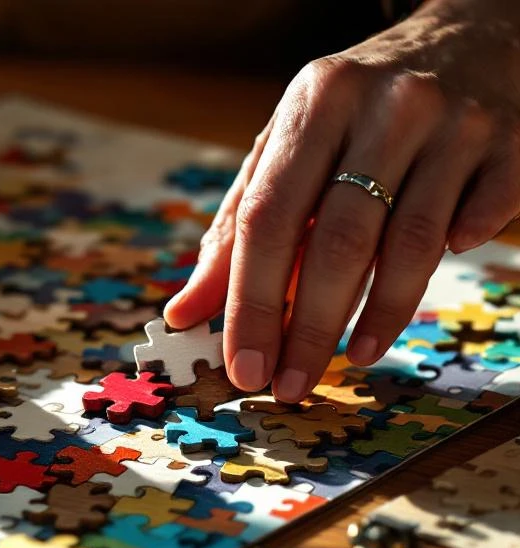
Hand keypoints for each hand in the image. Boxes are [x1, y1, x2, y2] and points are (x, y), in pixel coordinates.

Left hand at [164, 0, 519, 401]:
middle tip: (292, 385)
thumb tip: (185, 314)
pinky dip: (456, 257)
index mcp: (312, 105)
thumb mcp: (287, 150)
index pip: (269, 219)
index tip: (245, 365)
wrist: (467, 36)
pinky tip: (426, 284)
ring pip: (411, 243)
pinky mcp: (507, 141)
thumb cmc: (353, 114)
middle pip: (339, 241)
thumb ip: (235, 230)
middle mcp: (382, 108)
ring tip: (355, 356)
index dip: (252, 301)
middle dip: (310, 328)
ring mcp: (452, 122)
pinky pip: (482, 218)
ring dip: (380, 315)